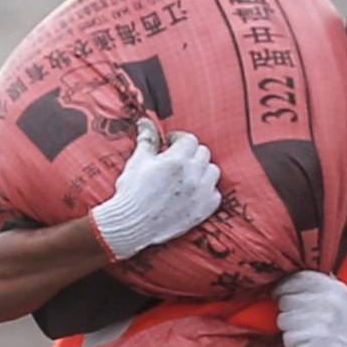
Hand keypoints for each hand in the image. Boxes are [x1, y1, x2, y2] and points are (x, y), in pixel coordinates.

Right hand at [88, 119, 222, 261]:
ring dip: (202, 170)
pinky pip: (215, 194)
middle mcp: (193, 175)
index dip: (178, 139)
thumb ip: (147, 140)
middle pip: (203, 153)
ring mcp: (200, 194)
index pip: (189, 140)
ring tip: (187, 175)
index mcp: (176, 160)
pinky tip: (194, 192)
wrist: (131, 225)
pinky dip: (207, 191)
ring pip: (213, 171)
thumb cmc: (132, 192)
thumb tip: (145, 121)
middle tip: (176, 160)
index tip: (170, 144)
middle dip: (190, 153)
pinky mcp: (203, 211)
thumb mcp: (137, 161)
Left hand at [272, 269, 346, 346]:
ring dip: (288, 329)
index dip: (282, 287)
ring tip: (302, 332)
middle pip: (286, 300)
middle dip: (286, 311)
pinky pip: (289, 339)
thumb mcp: (335, 297)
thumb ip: (313, 285)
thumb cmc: (338, 323)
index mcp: (334, 288)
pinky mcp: (319, 344)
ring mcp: (326, 324)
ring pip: (284, 320)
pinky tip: (305, 344)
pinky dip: (292, 344)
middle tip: (296, 319)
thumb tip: (280, 281)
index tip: (278, 294)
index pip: (297, 278)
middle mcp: (331, 303)